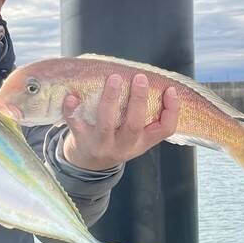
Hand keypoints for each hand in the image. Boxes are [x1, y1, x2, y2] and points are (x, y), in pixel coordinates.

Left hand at [61, 73, 179, 170]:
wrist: (88, 164)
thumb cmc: (116, 141)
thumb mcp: (135, 137)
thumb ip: (146, 117)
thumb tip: (156, 83)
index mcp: (141, 142)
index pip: (164, 130)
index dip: (172, 111)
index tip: (170, 90)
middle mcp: (123, 145)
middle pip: (134, 125)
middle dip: (138, 101)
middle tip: (140, 78)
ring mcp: (100, 143)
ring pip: (106, 124)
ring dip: (110, 99)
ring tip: (114, 78)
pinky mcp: (80, 139)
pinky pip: (75, 124)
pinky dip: (71, 109)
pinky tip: (72, 96)